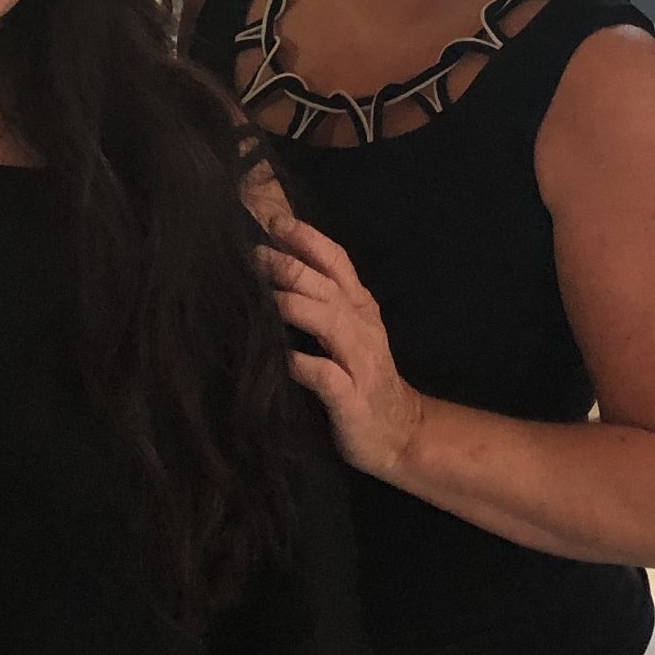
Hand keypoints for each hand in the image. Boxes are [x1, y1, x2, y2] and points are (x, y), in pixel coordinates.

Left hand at [260, 215, 422, 479]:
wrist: (400, 433)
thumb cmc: (361, 378)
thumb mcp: (348, 331)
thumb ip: (321, 301)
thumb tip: (273, 267)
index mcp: (359, 306)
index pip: (337, 261)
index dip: (308, 238)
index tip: (275, 221)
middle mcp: (362, 327)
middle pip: (327, 286)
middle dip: (291, 266)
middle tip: (255, 254)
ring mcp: (360, 363)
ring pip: (330, 323)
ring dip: (296, 306)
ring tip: (265, 297)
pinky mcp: (352, 400)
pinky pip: (328, 378)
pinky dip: (306, 365)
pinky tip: (284, 360)